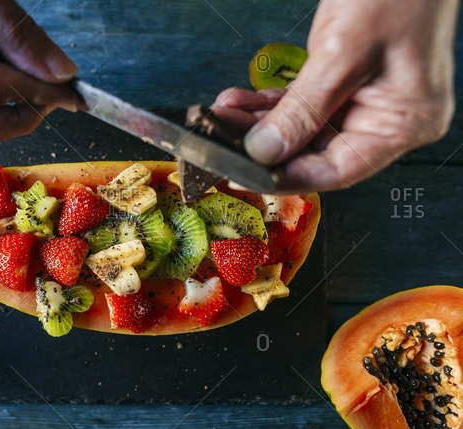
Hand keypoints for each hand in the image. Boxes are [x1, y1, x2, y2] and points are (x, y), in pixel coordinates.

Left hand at [213, 0, 457, 193]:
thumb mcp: (344, 52)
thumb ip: (303, 109)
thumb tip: (265, 150)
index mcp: (404, 122)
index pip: (337, 170)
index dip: (286, 175)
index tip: (244, 172)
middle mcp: (386, 118)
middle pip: (314, 150)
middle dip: (264, 145)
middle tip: (223, 138)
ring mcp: (366, 100)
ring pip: (302, 128)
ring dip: (259, 122)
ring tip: (223, 115)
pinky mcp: (346, 82)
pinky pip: (303, 104)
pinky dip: (271, 103)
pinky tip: (240, 100)